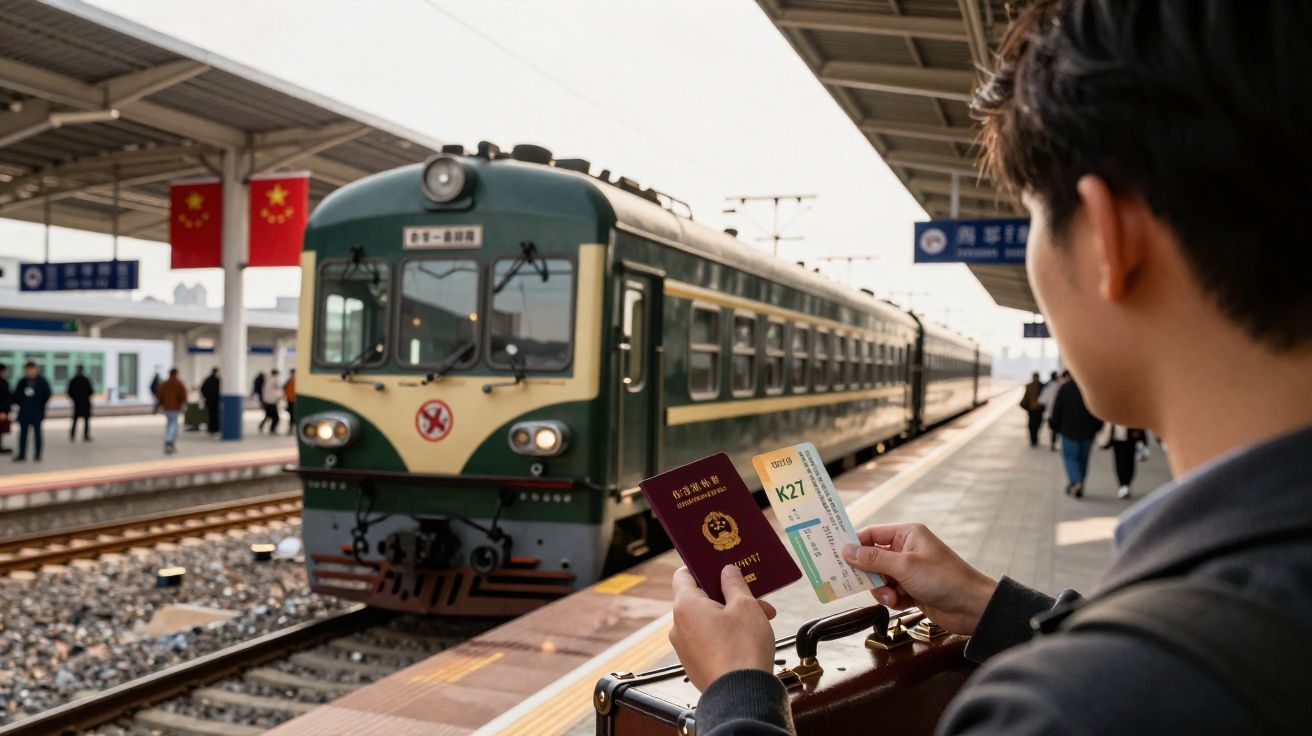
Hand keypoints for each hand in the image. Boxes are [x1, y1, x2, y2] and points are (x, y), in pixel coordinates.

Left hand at [669, 565, 777, 690]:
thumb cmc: (742, 649)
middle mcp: (678, 626)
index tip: (719, 566)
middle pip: (700, 599)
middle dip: (729, 596)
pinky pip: (707, 641)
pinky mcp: (695, 665)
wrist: (741, 695)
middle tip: (754, 598)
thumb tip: (727, 572)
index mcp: (686, 606)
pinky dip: (725, 635)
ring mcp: (685, 648)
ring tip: (760, 620)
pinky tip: (749, 639)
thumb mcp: (746, 606)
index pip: (683, 574)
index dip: (701, 567)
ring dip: (731, 616)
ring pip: (707, 621)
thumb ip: (734, 584)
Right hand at [843, 523, 996, 634]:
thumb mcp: (905, 567)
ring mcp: (910, 571)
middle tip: (858, 582)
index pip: (872, 534)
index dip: (855, 544)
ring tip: (892, 597)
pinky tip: (901, 603)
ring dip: (882, 590)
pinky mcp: (913, 590)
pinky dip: (892, 599)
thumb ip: (873, 559)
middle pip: (873, 559)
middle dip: (869, 573)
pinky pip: (891, 592)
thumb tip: (846, 550)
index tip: (837, 555)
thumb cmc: (944, 579)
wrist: (972, 608)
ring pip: (880, 578)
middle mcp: (907, 550)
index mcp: (907, 534)